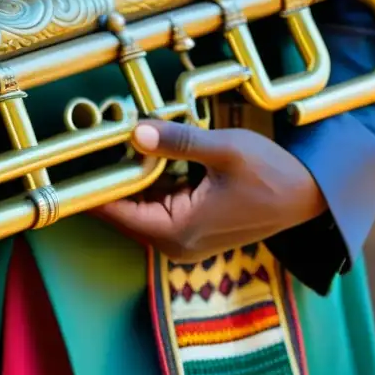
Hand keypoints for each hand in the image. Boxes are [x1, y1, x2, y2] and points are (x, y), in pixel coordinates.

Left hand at [93, 119, 327, 262]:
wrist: (311, 197)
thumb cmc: (274, 175)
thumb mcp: (226, 151)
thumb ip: (178, 142)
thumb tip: (136, 131)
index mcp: (177, 232)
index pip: (114, 212)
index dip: (89, 186)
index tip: (63, 163)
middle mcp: (173, 243)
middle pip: (121, 209)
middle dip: (105, 175)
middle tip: (83, 138)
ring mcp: (181, 237)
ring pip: (136, 204)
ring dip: (126, 175)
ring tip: (102, 139)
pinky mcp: (189, 227)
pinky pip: (155, 202)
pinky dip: (146, 179)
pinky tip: (136, 150)